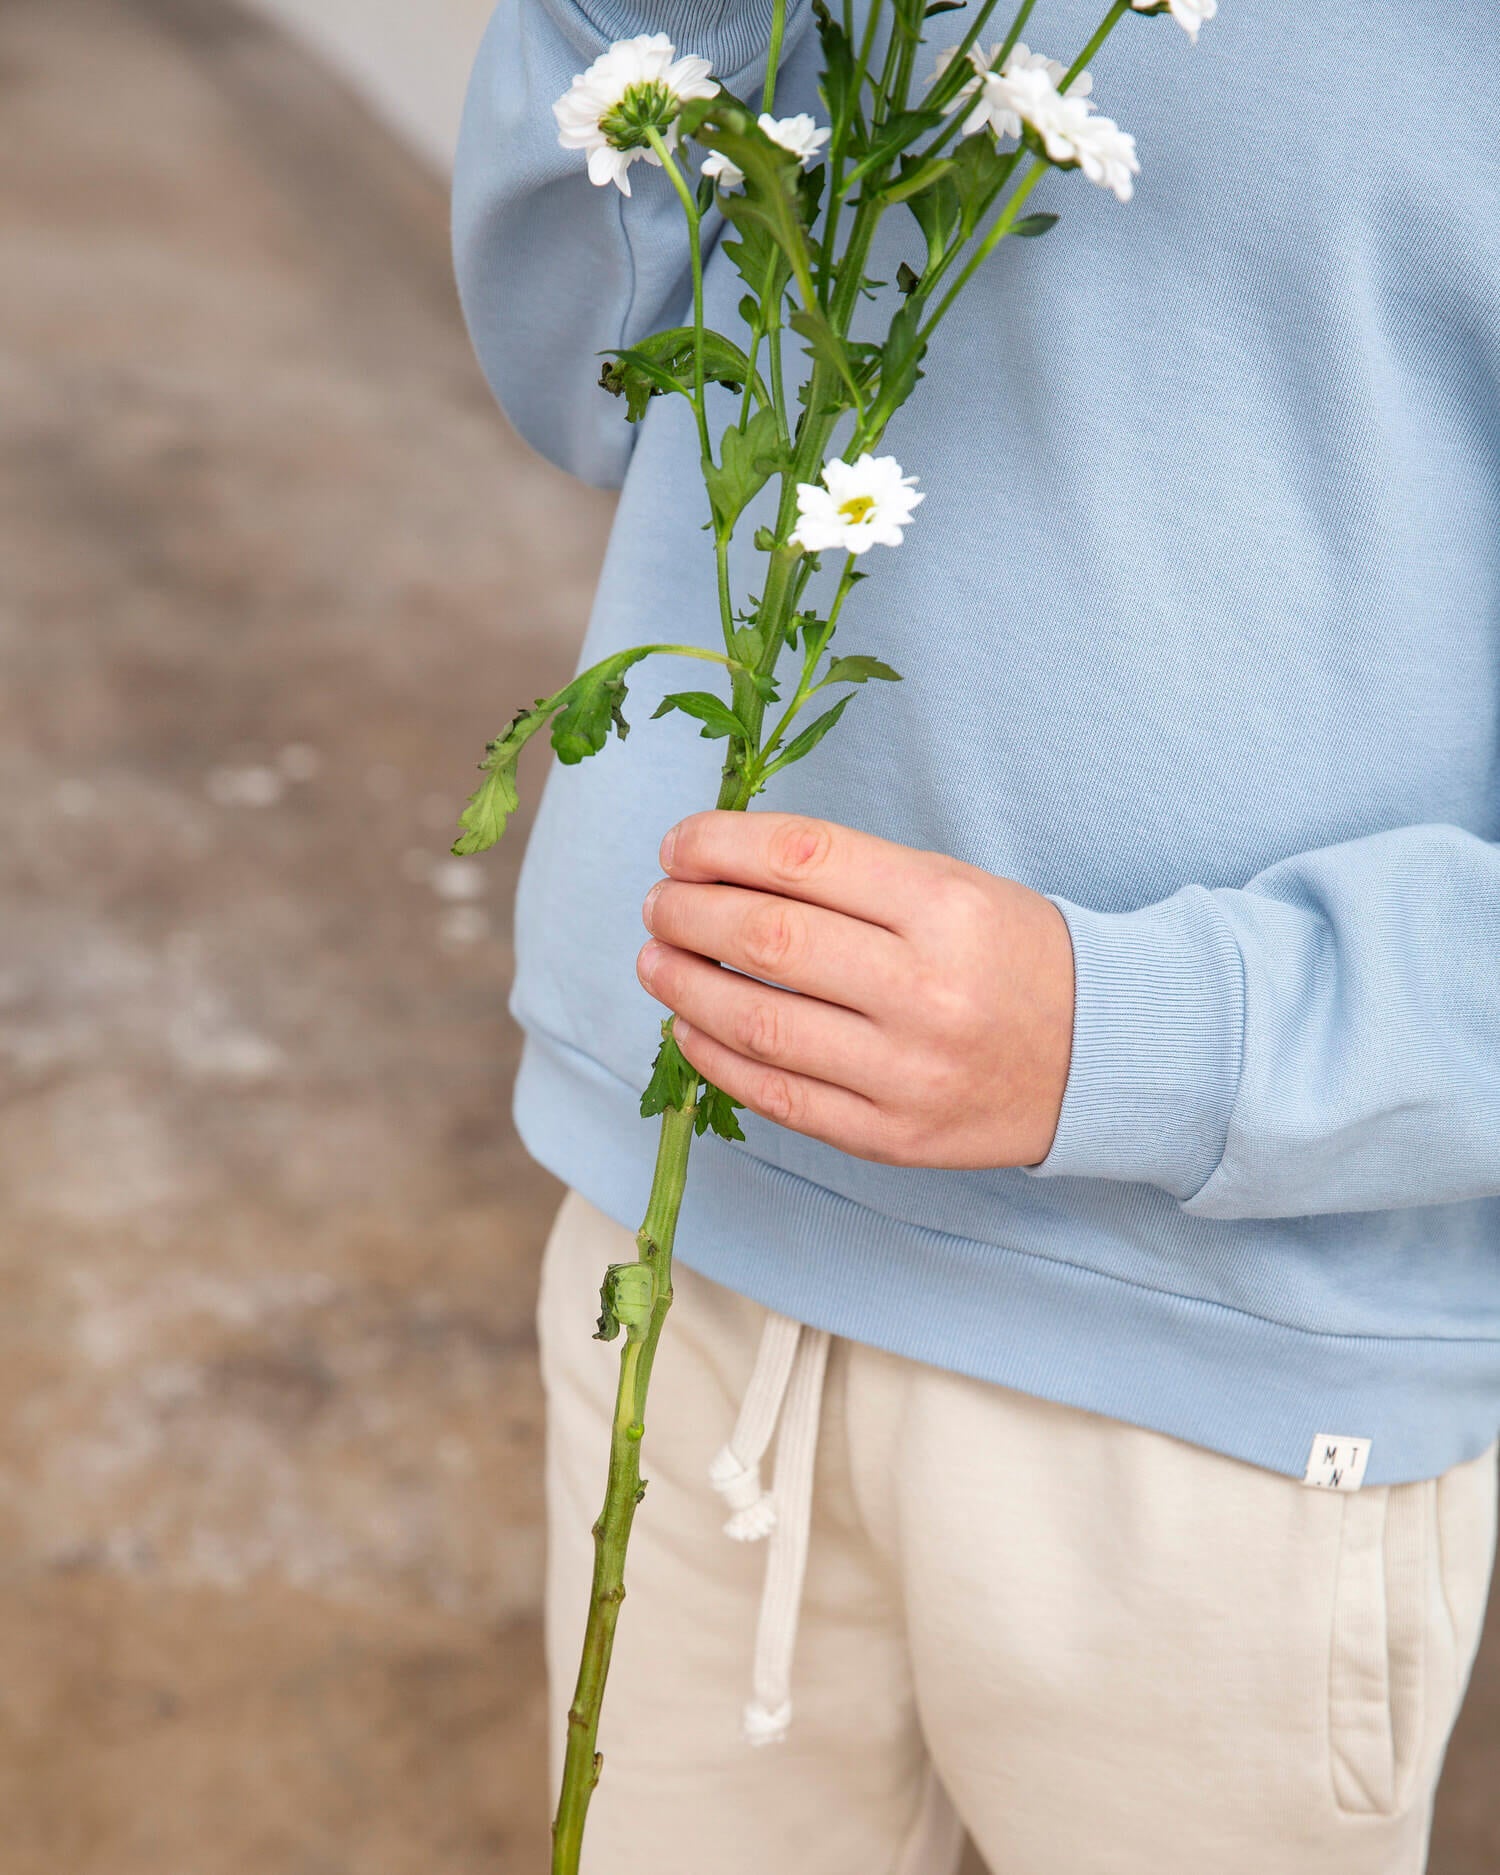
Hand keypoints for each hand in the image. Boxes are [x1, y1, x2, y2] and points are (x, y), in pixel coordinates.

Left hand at [635, 811, 1075, 1167]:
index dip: (719, 845)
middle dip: (689, 913)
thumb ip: (848, 877)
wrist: (1103, 1056)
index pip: (801, 858)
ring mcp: (907, 1072)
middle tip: (658, 904)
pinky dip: (718, 1058)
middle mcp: (925, 989)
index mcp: (945, 906)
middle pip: (769, 939)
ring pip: (760, 1023)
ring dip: (686, 986)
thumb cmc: (1012, 956)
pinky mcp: (891, 1137)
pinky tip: (691, 1028)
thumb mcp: (952, 886)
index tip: (679, 847)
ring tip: (658, 960)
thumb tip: (722, 867)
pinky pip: (779, 1097)